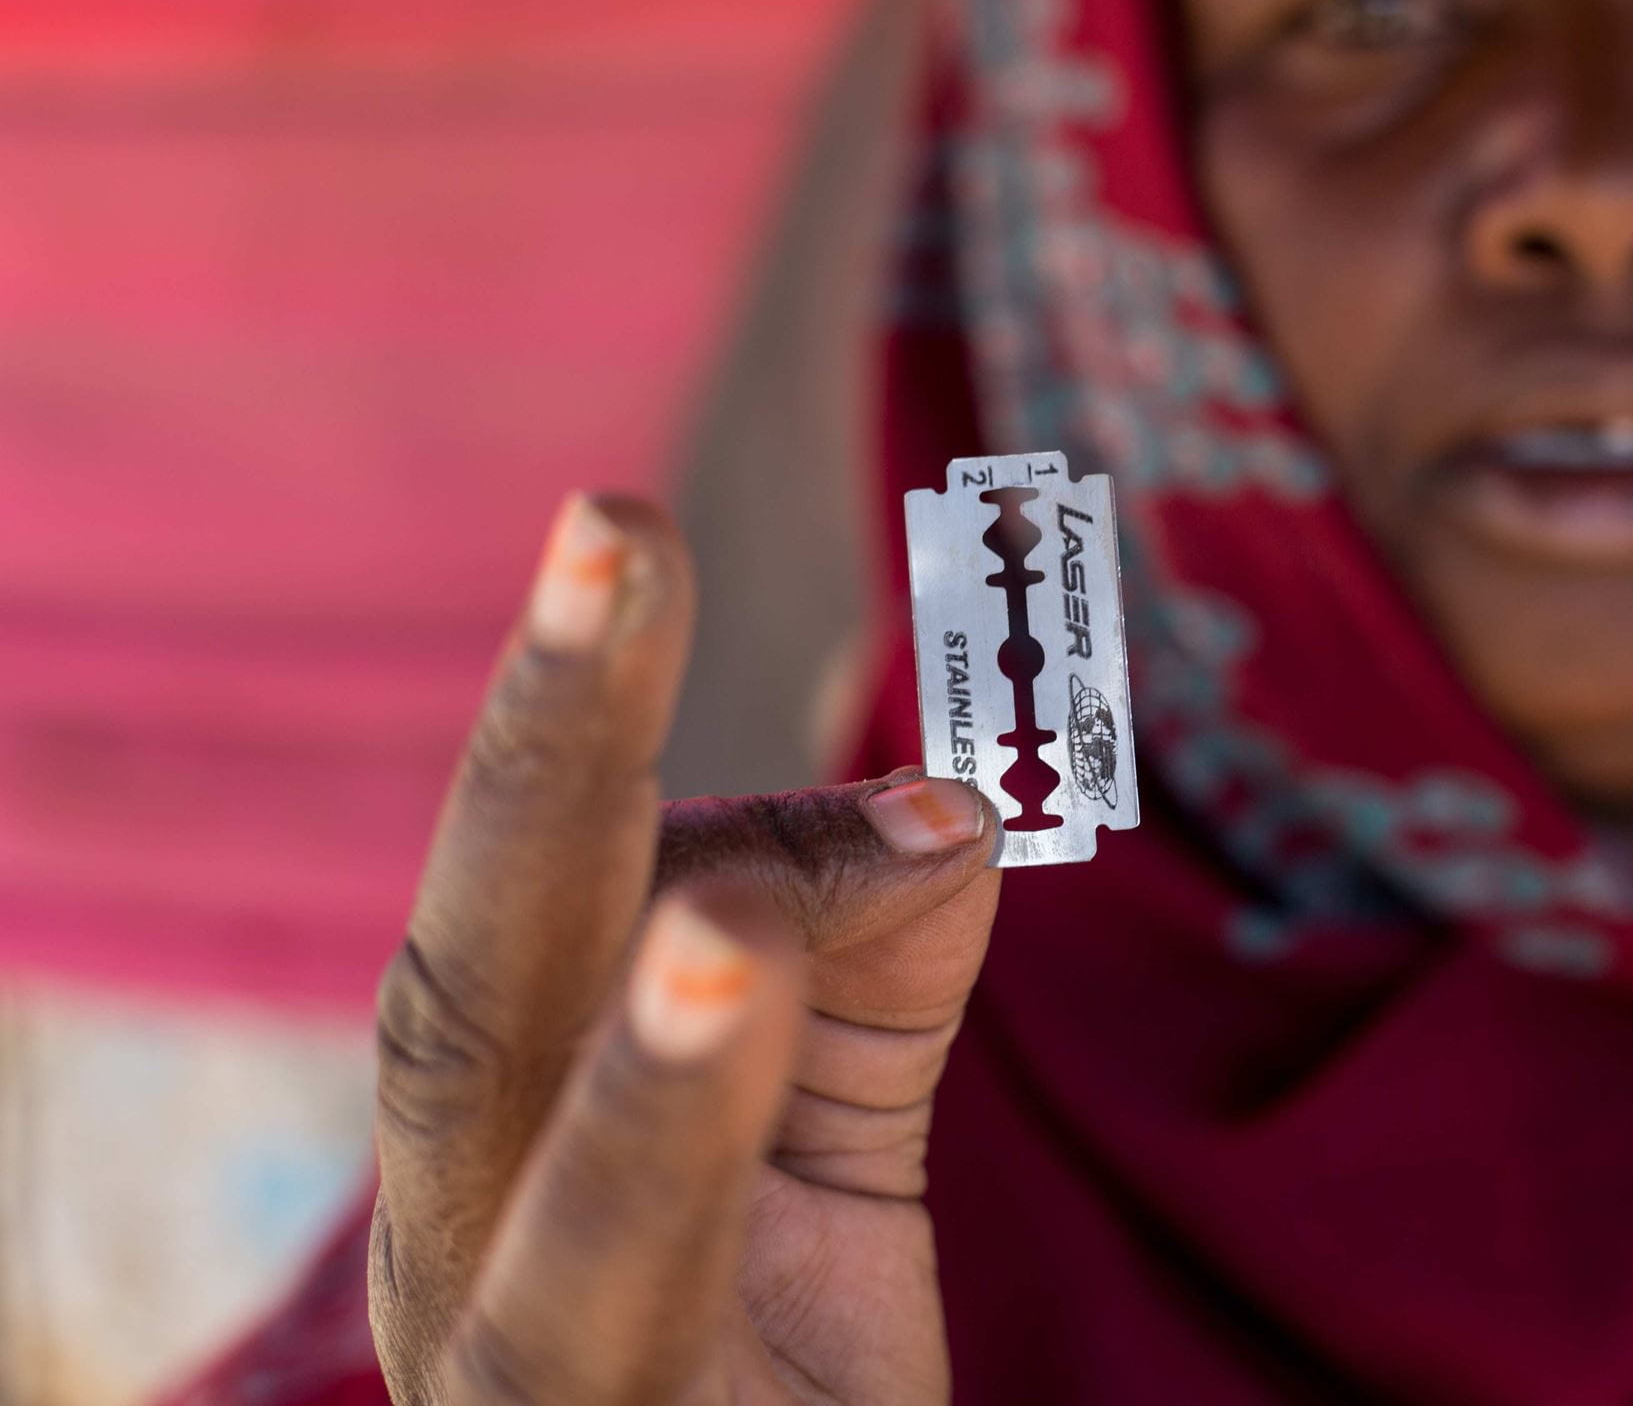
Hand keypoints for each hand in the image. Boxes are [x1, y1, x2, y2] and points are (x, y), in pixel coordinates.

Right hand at [368, 493, 1002, 1404]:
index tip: (623, 530)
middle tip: (612, 542)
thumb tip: (953, 803)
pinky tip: (746, 1041)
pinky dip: (696, 1198)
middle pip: (473, 1008)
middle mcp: (460, 1255)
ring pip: (552, 1235)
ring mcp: (524, 1388)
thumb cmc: (763, 1348)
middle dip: (550, 774)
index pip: (520, 908)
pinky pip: (635, 1348)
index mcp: (492, 1136)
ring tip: (725, 936)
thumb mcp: (829, 1134)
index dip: (560, 724)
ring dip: (654, 1081)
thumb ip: (874, 963)